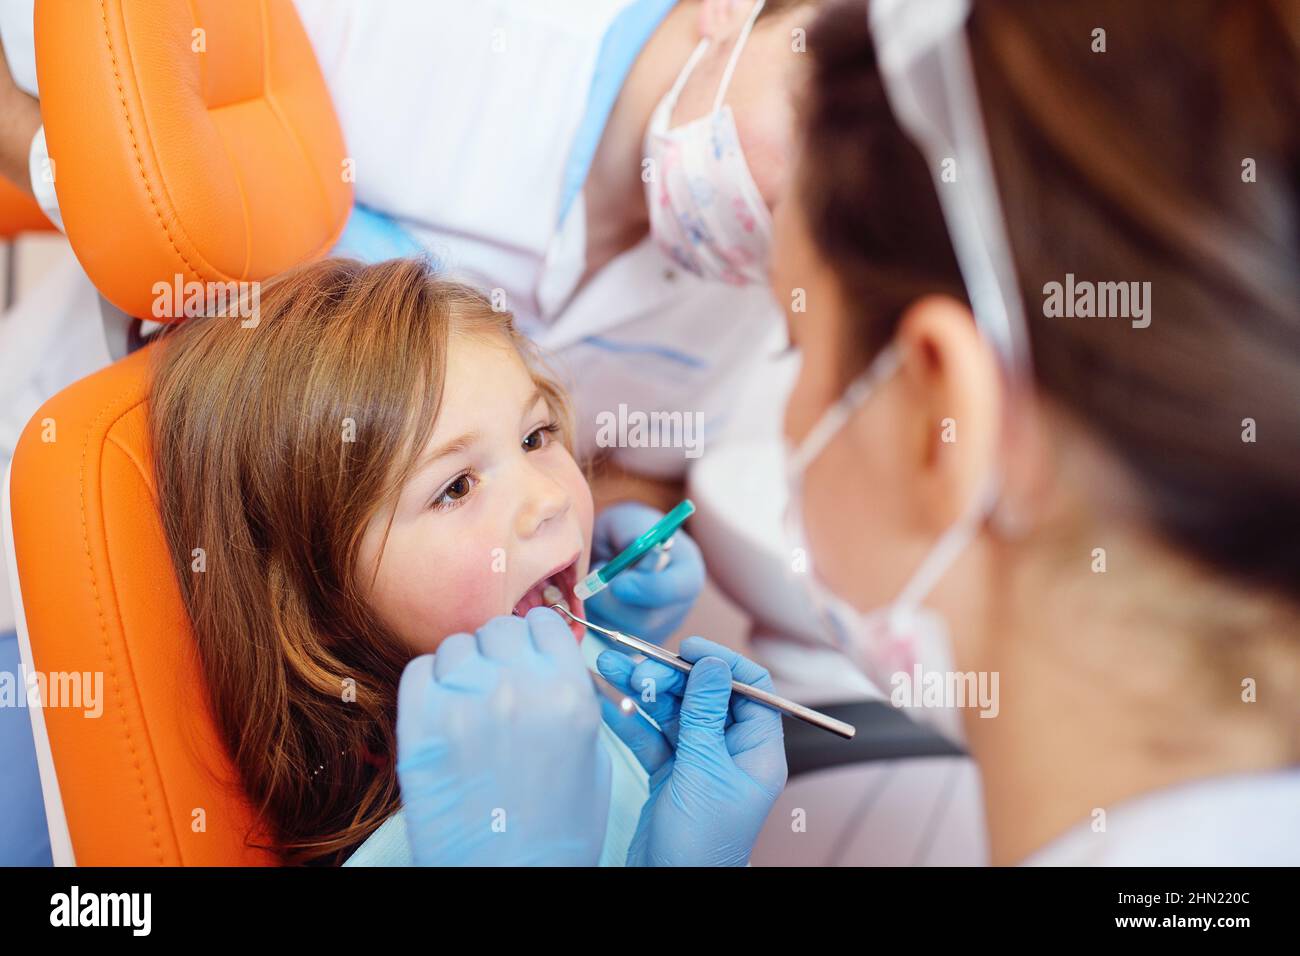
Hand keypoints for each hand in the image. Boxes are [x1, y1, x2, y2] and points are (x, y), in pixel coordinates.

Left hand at [396, 607, 610, 865]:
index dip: (536, 640)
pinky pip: (418, 670)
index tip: (530, 657)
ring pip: (457, 645)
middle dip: (500, 653)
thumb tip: (544, 662)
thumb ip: (570, 696)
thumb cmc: (555, 831)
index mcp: (568, 694)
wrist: (507, 880)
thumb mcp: (593, 755)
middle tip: (500, 688)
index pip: (545, 622)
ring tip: (470, 707)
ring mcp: (464, 703)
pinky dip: (429, 685)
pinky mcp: (419, 726)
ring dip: (464, 668)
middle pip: (500, 628)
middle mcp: (518, 688)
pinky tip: (443, 716)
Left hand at [584, 502, 703, 644]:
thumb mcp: (629, 521)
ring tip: (596, 582)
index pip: (674, 590)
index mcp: (687, 573)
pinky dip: (594, 620)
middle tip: (592, 576)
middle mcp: (678, 607)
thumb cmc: (627, 531)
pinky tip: (595, 599)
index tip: (616, 582)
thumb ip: (632, 532)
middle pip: (646, 620)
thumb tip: (632, 545)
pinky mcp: (635, 644)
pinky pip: (609, 642)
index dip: (645, 588)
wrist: (620, 551)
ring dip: (598, 609)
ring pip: (622, 633)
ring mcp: (658, 629)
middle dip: (611, 602)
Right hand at [596, 637, 786, 865]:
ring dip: (642, 690)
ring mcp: (699, 763)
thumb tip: (711, 663)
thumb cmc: (701, 843)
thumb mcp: (703, 771)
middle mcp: (731, 752)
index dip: (720, 662)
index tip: (687, 648)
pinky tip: (604, 701)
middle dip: (668, 675)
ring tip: (607, 667)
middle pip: (704, 695)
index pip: (751, 688)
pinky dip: (630, 719)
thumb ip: (703, 714)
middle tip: (633, 664)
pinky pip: (651, 737)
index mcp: (757, 750)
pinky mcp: (670, 775)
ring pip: (673, 713)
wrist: (671, 890)